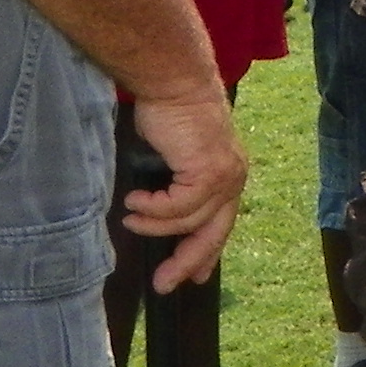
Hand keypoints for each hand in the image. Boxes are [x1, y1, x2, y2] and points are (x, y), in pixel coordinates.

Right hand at [122, 87, 247, 291]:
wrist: (175, 83)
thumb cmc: (170, 112)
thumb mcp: (175, 156)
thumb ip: (174, 184)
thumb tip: (153, 212)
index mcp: (229, 174)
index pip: (221, 222)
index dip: (208, 251)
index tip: (197, 276)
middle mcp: (233, 178)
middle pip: (214, 233)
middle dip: (189, 261)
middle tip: (164, 282)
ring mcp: (224, 176)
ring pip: (189, 221)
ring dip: (156, 226)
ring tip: (131, 220)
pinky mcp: (208, 173)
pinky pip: (178, 207)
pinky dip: (153, 209)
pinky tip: (134, 202)